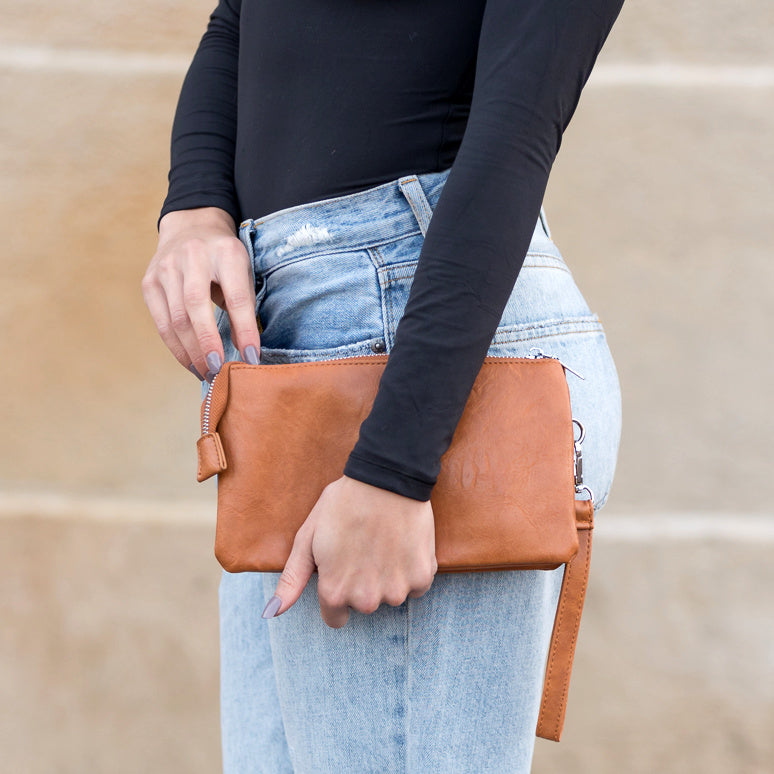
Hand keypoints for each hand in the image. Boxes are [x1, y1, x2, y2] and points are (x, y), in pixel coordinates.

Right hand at [141, 207, 260, 380]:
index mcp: (226, 252)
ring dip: (192, 352)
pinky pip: (161, 323)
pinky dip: (176, 348)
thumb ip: (245, 309)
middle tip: (220, 371)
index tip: (252, 358)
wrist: (191, 228)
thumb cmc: (224, 259)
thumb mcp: (243, 273)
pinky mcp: (149, 282)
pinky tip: (191, 363)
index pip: (236, 296)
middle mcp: (192, 256)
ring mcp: (166, 269)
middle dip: (208, 343)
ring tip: (207, 374)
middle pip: (196, 307)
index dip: (245, 330)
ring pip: (176, 319)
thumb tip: (247, 352)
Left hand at [263, 475, 437, 627]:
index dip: (337, 591)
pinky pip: (416, 585)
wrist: (386, 479)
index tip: (343, 568)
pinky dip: (411, 570)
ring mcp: (396, 590)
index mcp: (334, 592)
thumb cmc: (342, 504)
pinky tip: (403, 543)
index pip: (335, 617)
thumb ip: (292, 579)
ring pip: (391, 595)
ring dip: (388, 577)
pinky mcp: (422, 577)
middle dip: (362, 584)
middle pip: (364, 605)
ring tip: (383, 542)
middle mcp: (366, 600)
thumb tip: (272, 613)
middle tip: (362, 547)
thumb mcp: (308, 538)